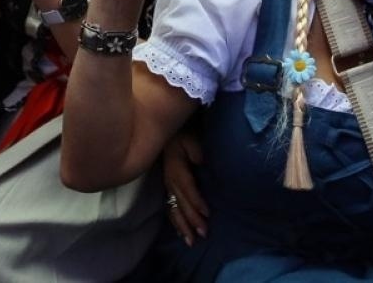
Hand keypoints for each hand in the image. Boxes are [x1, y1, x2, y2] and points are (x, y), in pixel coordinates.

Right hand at [162, 128, 209, 244]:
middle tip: (203, 234)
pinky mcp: (167, 189)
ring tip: (191, 241)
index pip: (188, 189)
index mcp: (176, 170)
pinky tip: (181, 233)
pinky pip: (169, 209)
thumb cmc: (183, 135)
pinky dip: (176, 222)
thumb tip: (201, 163)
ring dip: (183, 226)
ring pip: (174, 210)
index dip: (197, 202)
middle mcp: (170, 181)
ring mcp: (167, 187)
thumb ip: (196, 151)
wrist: (164, 131)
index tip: (207, 214)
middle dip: (191, 220)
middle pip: (181, 204)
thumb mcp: (191, 138)